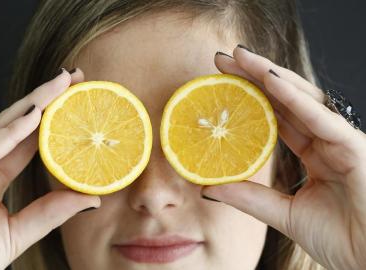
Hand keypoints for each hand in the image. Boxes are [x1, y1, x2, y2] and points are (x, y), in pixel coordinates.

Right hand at [0, 69, 100, 269]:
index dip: (53, 119)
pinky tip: (35, 114)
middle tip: (76, 78)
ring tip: (64, 82)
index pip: (28, 140)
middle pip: (18, 123)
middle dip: (47, 98)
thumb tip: (92, 198)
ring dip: (35, 103)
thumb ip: (50, 213)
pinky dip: (9, 132)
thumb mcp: (17, 233)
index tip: (78, 102)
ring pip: (3, 126)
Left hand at [202, 46, 365, 269]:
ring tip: (239, 56)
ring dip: (269, 74)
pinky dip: (296, 98)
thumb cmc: (342, 239)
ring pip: (302, 98)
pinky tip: (270, 78)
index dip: (249, 98)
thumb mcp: (283, 214)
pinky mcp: (354, 147)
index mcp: (314, 153)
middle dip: (254, 76)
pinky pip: (322, 118)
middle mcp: (326, 140)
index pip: (276, 116)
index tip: (219, 84)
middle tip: (222, 59)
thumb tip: (207, 186)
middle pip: (285, 99)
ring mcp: (340, 140)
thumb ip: (249, 197)